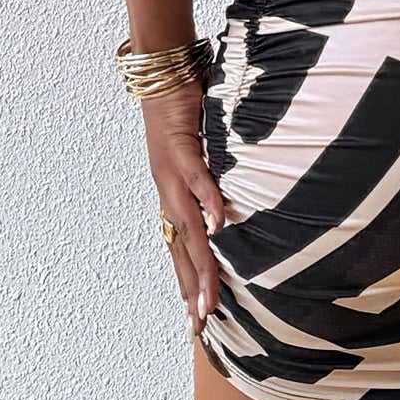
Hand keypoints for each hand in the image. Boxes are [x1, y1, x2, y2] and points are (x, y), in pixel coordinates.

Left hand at [139, 78, 225, 339]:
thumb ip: (217, 175)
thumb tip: (238, 200)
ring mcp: (173, 173)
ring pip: (188, 227)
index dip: (189, 285)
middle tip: (201, 328)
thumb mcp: (205, 150)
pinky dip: (208, 202)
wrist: (162, 71)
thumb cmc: (186, 109)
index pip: (181, 249)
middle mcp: (170, 192)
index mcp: (175, 196)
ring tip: (210, 300)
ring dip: (200, 264)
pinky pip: (197, 178)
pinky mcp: (182, 146)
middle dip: (193, 290)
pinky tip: (218, 226)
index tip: (197, 323)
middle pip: (182, 249)